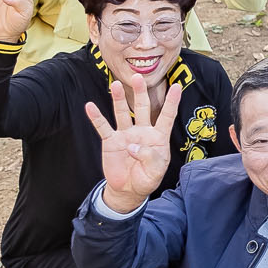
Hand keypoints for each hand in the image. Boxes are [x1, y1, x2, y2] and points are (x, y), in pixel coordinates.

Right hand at [85, 75, 181, 214]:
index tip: (177, 86)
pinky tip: (90, 106)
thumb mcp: (155, 172)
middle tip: (137, 77)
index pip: (166, 116)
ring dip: (119, 99)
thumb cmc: (146, 179)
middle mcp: (142, 131)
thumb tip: (132, 146)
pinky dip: (96, 117)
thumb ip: (149, 158)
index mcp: (158, 137)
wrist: (128, 190)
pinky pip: (103, 127)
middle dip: (140, 92)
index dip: (172, 102)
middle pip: (141, 108)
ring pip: (122, 113)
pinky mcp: (111, 141)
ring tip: (116, 85)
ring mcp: (125, 134)